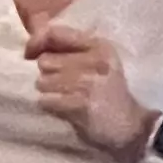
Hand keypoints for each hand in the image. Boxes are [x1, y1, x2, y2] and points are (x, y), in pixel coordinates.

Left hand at [25, 23, 153, 159]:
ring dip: (50, 94)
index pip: (54, 33)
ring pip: (43, 82)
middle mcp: (94, 60)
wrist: (133, 129)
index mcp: (99, 46)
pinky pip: (46, 101)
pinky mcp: (80, 104)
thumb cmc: (109, 95)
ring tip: (69, 100)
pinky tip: (68, 111)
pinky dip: (52, 108)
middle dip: (49, 76)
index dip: (36, 42)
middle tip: (67, 88)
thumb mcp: (98, 64)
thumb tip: (32, 38)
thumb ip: (68, 48)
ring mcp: (87, 82)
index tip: (29, 55)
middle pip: (44, 62)